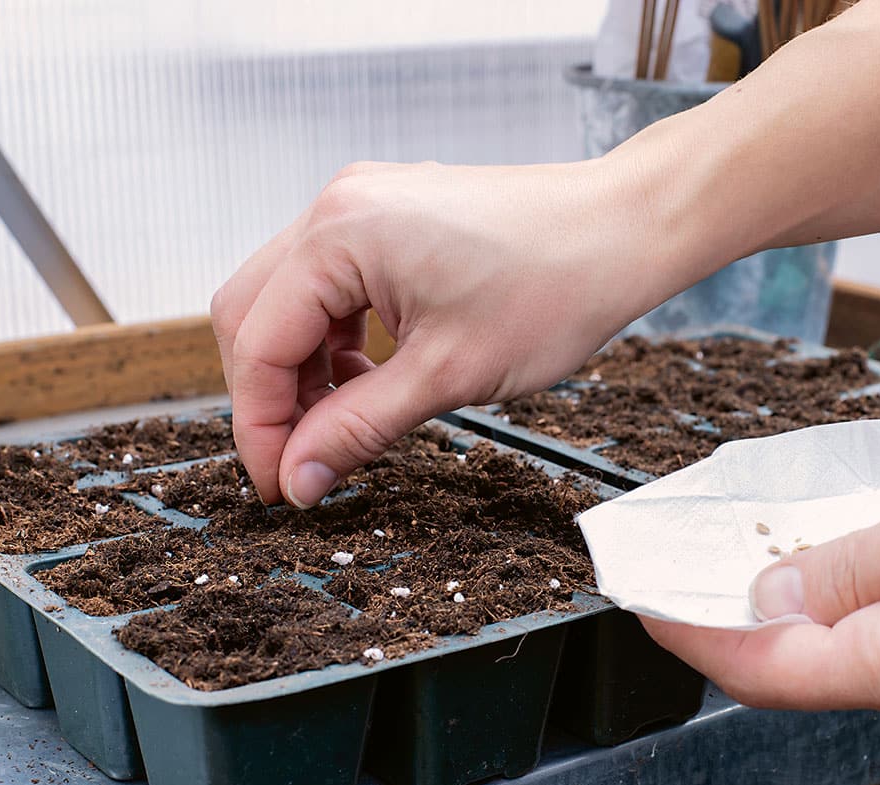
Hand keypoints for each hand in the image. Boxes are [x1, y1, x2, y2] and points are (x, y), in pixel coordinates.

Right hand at [211, 158, 688, 506]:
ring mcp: (365, 204)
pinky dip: (337, 337)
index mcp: (340, 233)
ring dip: (304, 367)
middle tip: (303, 461)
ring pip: (290, 299)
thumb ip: (357, 429)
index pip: (258, 343)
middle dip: (271, 395)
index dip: (260, 427)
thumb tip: (298, 479)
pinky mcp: (392, 216)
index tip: (283, 486)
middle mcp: (339, 205)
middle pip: (254, 313)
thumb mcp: (446, 375)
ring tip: (344, 424)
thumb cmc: (555, 287)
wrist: (625, 229)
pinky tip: (369, 378)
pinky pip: (333, 283)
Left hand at [640, 417, 879, 723]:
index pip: (767, 669)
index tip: (644, 600)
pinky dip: (838, 593)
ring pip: (840, 646)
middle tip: (678, 572)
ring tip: (734, 557)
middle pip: (796, 666)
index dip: (695, 637)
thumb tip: (768, 597)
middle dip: (728, 623)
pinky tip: (821, 554)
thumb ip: (848, 568)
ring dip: (781, 605)